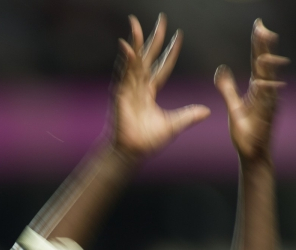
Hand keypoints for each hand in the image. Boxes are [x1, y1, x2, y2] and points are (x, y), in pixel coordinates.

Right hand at [113, 14, 210, 157]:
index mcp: (150, 93)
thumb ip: (188, 116)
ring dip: (135, 42)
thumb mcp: (173, 125)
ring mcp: (128, 89)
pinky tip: (127, 47)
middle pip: (147, 57)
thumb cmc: (148, 141)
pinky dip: (125, 60)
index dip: (170, 53)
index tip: (178, 37)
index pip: (162, 68)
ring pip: (134, 61)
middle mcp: (138, 87)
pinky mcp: (120, 94)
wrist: (132, 152)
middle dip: (154, 39)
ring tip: (135, 24)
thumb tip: (208, 111)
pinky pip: (123, 73)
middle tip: (162, 20)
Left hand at [215, 19, 288, 162]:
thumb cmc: (246, 132)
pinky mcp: (267, 117)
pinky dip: (264, 92)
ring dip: (267, 68)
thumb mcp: (234, 107)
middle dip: (265, 49)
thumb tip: (220, 70)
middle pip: (265, 67)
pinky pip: (266, 102)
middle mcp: (266, 93)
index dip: (258, 45)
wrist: (253, 154)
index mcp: (258, 89)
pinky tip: (260, 83)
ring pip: (269, 82)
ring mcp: (269, 104)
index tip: (258, 27)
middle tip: (263, 30)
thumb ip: (228, 88)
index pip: (257, 63)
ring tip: (262, 54)